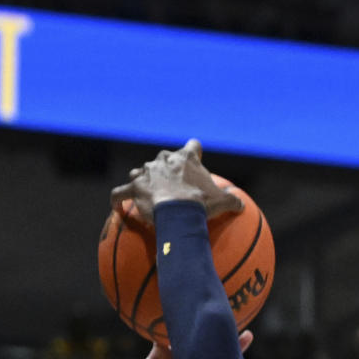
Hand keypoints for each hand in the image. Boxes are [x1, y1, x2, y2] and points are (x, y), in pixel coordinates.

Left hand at [110, 139, 242, 223]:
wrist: (180, 212)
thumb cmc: (202, 204)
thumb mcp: (223, 201)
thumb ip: (232, 200)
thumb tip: (241, 205)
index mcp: (186, 158)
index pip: (192, 147)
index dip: (194, 152)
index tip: (195, 157)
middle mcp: (164, 159)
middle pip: (163, 158)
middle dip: (165, 168)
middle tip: (170, 184)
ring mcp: (146, 172)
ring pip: (140, 171)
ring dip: (142, 180)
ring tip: (144, 192)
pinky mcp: (134, 188)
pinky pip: (120, 193)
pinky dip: (118, 199)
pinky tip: (117, 206)